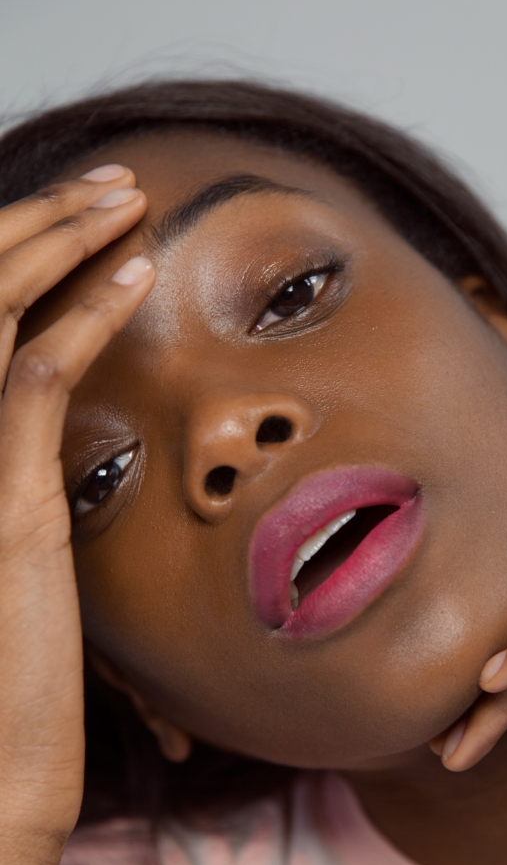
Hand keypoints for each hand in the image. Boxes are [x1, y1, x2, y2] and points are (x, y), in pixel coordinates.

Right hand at [0, 165, 153, 864]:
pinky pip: (35, 376)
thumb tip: (48, 427)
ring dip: (62, 238)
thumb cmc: (10, 681)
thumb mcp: (15, 560)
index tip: (83, 221)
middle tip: (110, 183)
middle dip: (40, 221)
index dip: (20, 257)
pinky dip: (86, 312)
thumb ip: (24, 479)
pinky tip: (135, 270)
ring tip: (124, 195)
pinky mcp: (3, 501)